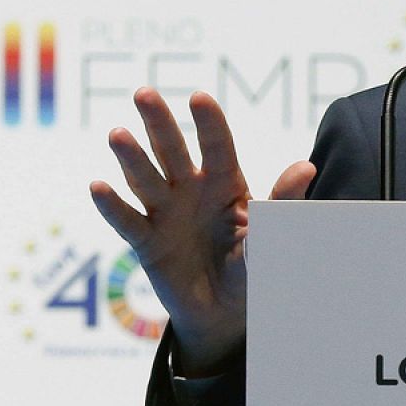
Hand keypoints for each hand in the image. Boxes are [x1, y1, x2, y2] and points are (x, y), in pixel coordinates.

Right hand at [90, 88, 314, 374]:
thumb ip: (281, 203)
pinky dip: (112, 206)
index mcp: (225, 183)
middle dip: (159, 123)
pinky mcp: (146, 243)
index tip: (199, 97)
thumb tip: (306, 167)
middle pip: (172, 151)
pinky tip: (99, 186)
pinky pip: (128, 222)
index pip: (217, 147)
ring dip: (131, 158)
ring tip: (118, 135)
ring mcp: (166, 214)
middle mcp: (191, 191)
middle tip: (144, 93)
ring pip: (146, 180)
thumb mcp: (271, 235)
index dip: (209, 124)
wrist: (228, 311)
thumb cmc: (254, 264)